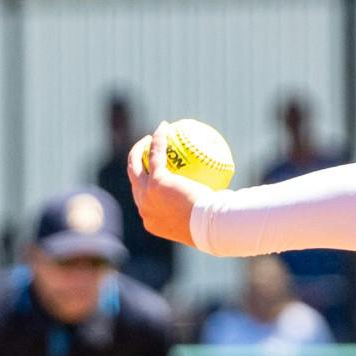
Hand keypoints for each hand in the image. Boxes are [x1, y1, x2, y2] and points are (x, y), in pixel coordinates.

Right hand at [127, 122, 207, 246]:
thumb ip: (205, 208)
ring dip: (138, 150)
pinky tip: (164, 128)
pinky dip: (157, 140)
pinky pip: (155, 155)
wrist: (209, 227)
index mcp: (153, 221)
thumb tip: (221, 196)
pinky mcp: (157, 182)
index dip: (146, 187)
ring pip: (135, 167)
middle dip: (135, 167)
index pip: (144, 202)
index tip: (156, 176)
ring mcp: (147, 195)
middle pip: (134, 183)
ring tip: (147, 138)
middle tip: (144, 154)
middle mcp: (144, 209)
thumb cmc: (214, 225)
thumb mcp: (208, 219)